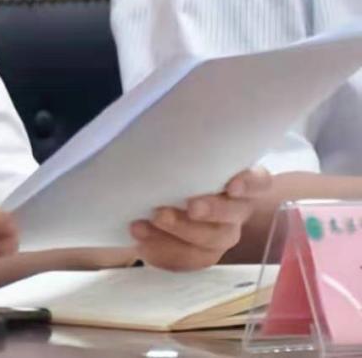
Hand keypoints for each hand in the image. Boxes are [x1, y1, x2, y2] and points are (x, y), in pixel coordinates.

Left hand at [131, 167, 271, 270]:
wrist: (153, 202)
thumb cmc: (175, 171)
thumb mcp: (179, 159)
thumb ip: (181, 155)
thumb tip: (159, 139)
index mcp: (238, 182)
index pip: (258, 181)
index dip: (250, 184)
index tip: (233, 185)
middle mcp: (234, 210)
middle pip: (234, 213)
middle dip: (213, 210)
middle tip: (191, 206)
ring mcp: (218, 236)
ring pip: (210, 239)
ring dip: (181, 230)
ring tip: (153, 218)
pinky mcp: (198, 255)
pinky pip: (186, 258)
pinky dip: (161, 247)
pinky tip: (141, 236)